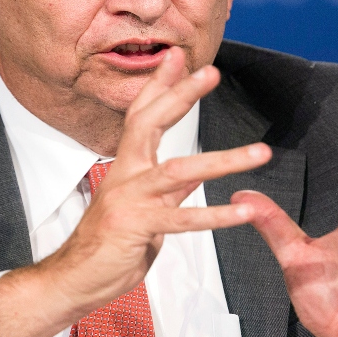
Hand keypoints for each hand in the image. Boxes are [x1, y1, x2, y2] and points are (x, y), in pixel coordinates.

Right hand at [0, 49, 272, 336]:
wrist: (76, 280)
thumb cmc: (108, 245)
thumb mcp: (143, 209)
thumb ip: (168, 190)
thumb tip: (194, 174)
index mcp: (126, 166)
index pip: (142, 115)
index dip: (160, 85)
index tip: (178, 56)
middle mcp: (125, 175)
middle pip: (151, 123)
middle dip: (181, 94)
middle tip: (210, 72)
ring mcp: (130, 199)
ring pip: (180, 170)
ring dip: (224, 160)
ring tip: (261, 152)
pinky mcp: (137, 227)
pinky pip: (183, 219)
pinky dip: (216, 216)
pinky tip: (244, 212)